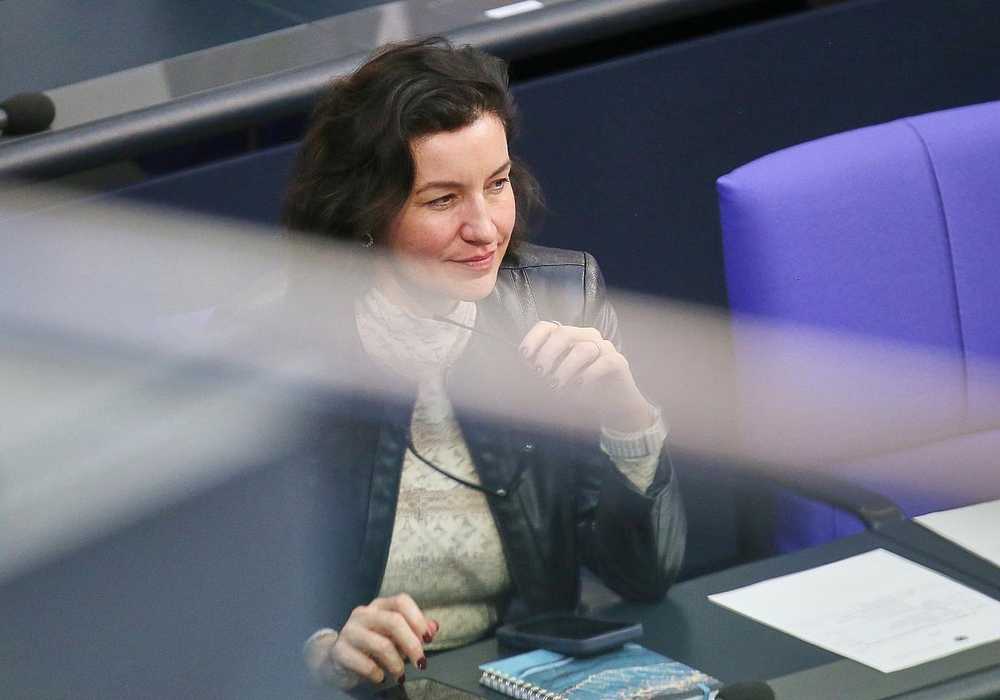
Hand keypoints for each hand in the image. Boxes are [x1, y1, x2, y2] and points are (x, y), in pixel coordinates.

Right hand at [305, 594, 437, 688]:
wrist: (337, 660)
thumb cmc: (371, 646)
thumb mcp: (394, 636)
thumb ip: (414, 630)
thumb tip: (434, 627)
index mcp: (379, 606)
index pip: (401, 601)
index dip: (418, 618)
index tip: (428, 639)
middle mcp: (364, 614)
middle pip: (394, 621)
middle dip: (412, 644)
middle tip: (421, 663)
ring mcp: (350, 631)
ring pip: (382, 645)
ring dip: (397, 664)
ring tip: (400, 674)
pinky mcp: (340, 652)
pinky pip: (366, 664)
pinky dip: (378, 674)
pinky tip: (380, 677)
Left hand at [518, 321, 652, 431]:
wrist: (612, 404)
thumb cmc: (582, 390)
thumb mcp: (558, 379)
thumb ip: (545, 370)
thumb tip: (528, 366)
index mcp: (570, 337)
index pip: (548, 327)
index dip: (534, 338)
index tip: (523, 355)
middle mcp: (587, 337)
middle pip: (564, 333)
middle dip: (548, 353)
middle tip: (540, 372)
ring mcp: (605, 348)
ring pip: (583, 349)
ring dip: (565, 367)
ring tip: (556, 384)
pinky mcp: (619, 362)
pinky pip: (605, 361)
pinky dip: (589, 373)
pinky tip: (579, 385)